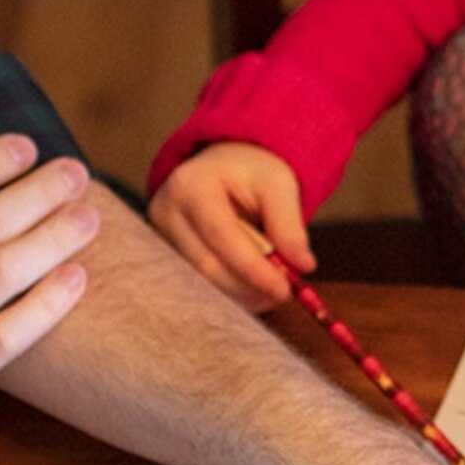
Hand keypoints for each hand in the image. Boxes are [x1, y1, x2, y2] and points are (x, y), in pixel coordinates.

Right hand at [150, 141, 309, 309]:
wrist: (223, 170)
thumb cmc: (251, 173)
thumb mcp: (277, 184)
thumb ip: (289, 224)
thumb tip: (303, 265)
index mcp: (191, 184)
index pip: (220, 234)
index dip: (252, 267)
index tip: (283, 289)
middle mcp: (165, 211)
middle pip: (206, 264)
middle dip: (248, 286)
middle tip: (283, 294)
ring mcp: (161, 237)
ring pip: (202, 282)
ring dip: (241, 294)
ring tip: (272, 290)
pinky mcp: (166, 256)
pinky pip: (200, 285)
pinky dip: (231, 293)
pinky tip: (252, 288)